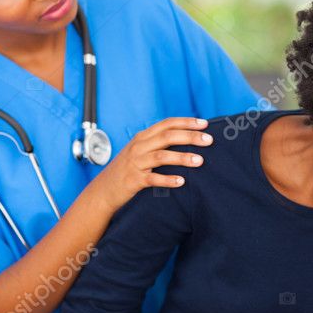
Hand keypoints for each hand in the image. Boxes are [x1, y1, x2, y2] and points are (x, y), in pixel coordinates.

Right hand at [92, 117, 214, 211]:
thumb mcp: (140, 151)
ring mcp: (135, 163)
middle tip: (208, 140)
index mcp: (142, 137)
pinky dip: (168, 179)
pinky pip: (153, 179)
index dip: (186, 122)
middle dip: (190, 137)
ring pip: (162, 156)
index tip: (204, 124)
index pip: (167, 124)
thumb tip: (185, 138)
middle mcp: (139, 147)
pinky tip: (181, 181)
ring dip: (182, 157)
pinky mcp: (134, 180)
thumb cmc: (127, 170)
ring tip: (199, 161)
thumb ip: (157, 143)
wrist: (104, 190)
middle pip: (167, 137)